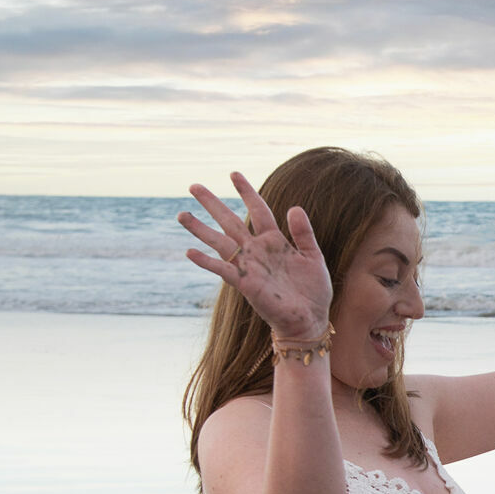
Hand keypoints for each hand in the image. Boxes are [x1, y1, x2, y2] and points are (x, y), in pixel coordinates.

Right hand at [179, 171, 333, 340]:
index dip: (246, 192)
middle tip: (194, 186)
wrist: (310, 319)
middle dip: (213, 204)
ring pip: (220, 242)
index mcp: (274, 241)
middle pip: (230, 221)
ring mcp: (249, 266)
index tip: (233, 174)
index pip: (258, 210)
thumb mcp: (313, 256)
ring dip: (200, 229)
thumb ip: (303, 233)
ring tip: (181, 214)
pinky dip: (206, 261)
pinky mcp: (246, 284)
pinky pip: (222, 270)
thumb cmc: (313, 290)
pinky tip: (190, 252)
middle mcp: (257, 250)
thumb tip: (293, 207)